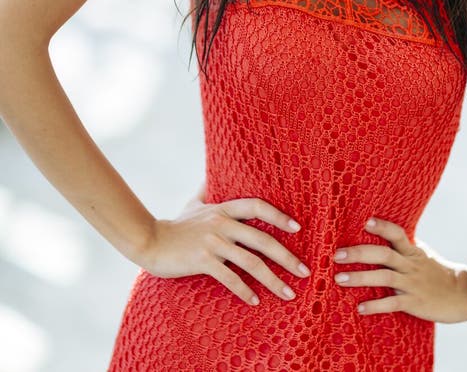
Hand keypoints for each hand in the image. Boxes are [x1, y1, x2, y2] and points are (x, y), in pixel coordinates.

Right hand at [140, 197, 310, 306]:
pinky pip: (230, 278)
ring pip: (251, 262)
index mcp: (223, 209)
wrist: (150, 241)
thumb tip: (212, 176)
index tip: (298, 228)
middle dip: (287, 257)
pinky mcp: (203, 261)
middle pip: (262, 239)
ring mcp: (213, 243)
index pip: (257, 207)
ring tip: (289, 293)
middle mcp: (222, 224)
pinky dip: (245, 291)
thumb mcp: (194, 204)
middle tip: (306, 271)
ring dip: (273, 280)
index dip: (279, 216)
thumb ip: (207, 190)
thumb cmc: (175, 225)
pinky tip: (256, 301)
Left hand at [333, 216, 466, 322]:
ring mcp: (412, 284)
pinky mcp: (415, 303)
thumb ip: (404, 247)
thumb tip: (383, 233)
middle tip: (337, 255)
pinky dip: (375, 305)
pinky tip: (360, 308)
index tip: (364, 222)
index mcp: (412, 251)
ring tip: (339, 279)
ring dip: (359, 278)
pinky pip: (392, 304)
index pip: (396, 234)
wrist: (465, 294)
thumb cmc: (440, 273)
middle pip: (382, 255)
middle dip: (358, 254)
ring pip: (383, 277)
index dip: (381, 227)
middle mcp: (410, 265)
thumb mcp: (423, 254)